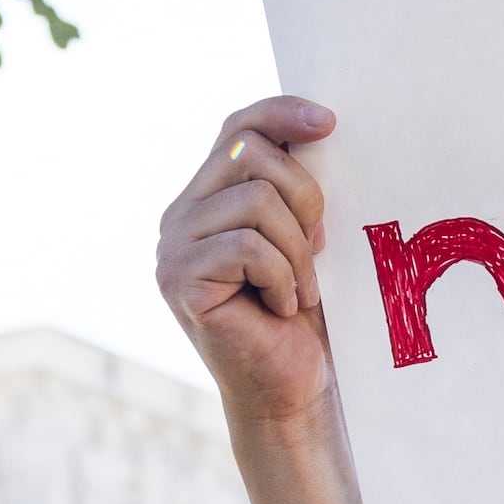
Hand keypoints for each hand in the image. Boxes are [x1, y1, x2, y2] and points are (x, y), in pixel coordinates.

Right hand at [160, 96, 340, 434]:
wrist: (289, 391)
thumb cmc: (303, 316)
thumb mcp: (305, 238)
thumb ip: (294, 189)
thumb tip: (319, 126)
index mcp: (209, 198)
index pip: (238, 128)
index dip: (281, 113)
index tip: (330, 122)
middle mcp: (180, 216)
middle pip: (250, 153)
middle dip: (304, 196)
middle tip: (318, 250)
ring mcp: (173, 248)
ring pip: (257, 200)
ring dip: (298, 250)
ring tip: (300, 289)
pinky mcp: (178, 281)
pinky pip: (248, 247)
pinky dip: (283, 277)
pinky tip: (282, 308)